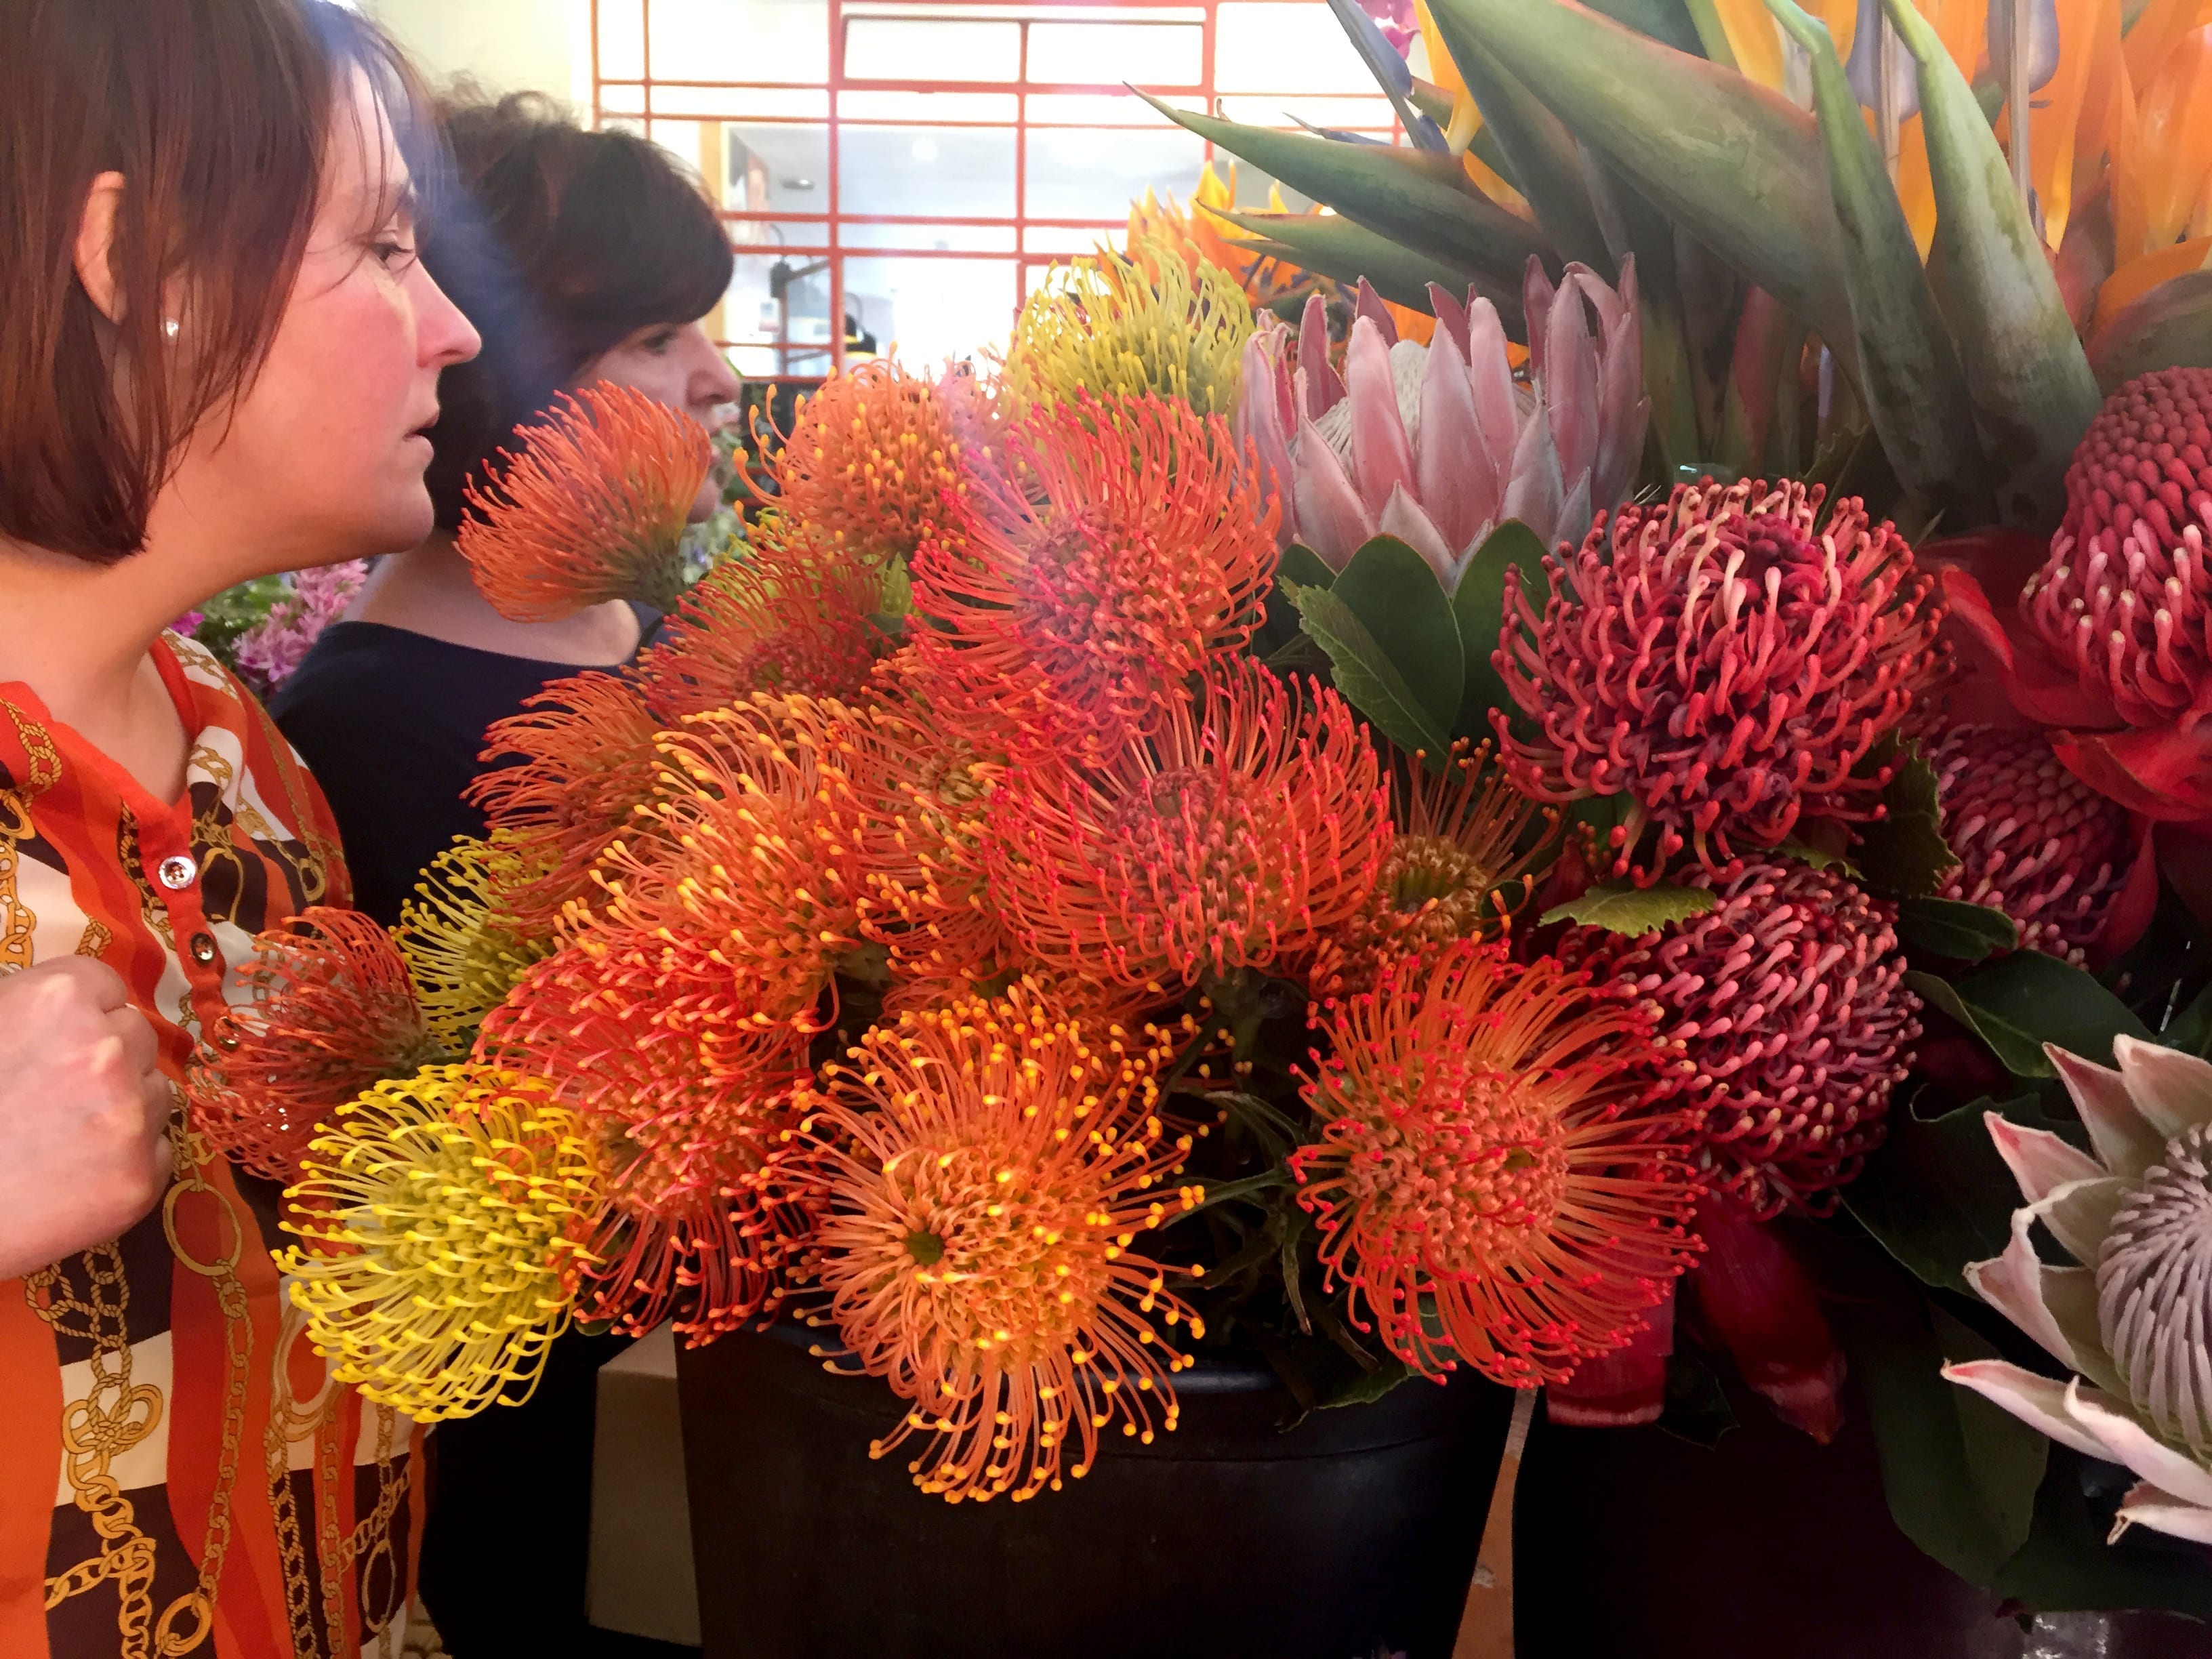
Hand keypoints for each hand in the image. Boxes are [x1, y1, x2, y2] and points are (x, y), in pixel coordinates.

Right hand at [0, 959, 171, 1278]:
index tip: (62, 1039)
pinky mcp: (140, 1177)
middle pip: (136, 1036)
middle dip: (106, 1058)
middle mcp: (106, 1050)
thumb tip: (60, 1005)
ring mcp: (129, 1115)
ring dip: (122, 1106)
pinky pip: (157, 1150)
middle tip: (58, 1092)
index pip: (104, 986)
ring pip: (153, 1091)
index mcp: (58, 999)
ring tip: (61, 1135)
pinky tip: (74, 1172)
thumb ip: (22, 1009)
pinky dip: (126, 1159)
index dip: (83, 1013)